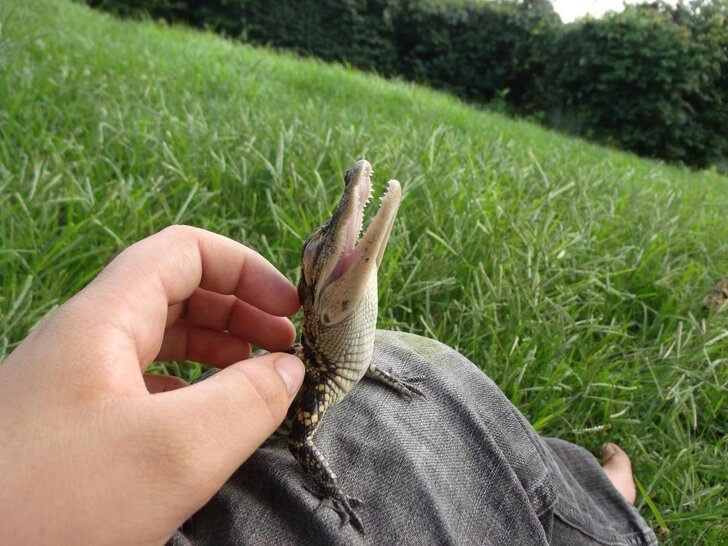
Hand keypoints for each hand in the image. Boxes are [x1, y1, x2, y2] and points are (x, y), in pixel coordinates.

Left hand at [0, 226, 304, 544]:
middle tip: (285, 346)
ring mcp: (75, 384)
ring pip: (161, 340)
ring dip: (217, 348)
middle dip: (238, 309)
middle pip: (176, 292)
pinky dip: (190, 388)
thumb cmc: (56, 506)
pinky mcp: (73, 426)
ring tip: (259, 375)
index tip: (289, 308)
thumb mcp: (173, 451)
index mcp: (103, 320)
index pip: (184, 253)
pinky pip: (144, 384)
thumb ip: (247, 401)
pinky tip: (210, 418)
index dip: (245, 269)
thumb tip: (289, 369)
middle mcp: (86, 340)